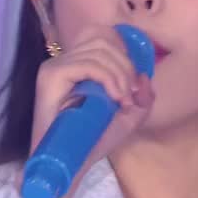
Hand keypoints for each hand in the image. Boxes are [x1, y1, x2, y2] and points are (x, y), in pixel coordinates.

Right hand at [29, 25, 155, 197]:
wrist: (69, 164)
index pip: (104, 34)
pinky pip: (87, 64)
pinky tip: (115, 98)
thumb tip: (145, 77)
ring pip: (99, 50)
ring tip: (123, 100)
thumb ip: (142, 97)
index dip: (125, 51)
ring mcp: (55, 67)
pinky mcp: (51, 76)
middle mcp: (65, 60)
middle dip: (127, 64)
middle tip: (130, 94)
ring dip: (120, 74)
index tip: (134, 83)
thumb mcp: (128, 119)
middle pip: (104, 37)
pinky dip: (108, 78)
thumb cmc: (93, 142)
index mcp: (79, 64)